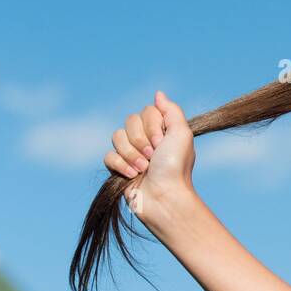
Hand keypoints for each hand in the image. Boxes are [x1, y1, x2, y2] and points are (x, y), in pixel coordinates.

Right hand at [103, 90, 195, 223]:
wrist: (164, 196)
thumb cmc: (175, 167)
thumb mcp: (182, 133)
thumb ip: (171, 111)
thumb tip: (158, 94)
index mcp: (161, 130)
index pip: (146, 111)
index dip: (151, 126)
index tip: (161, 142)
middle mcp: (146, 139)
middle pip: (129, 121)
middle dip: (140, 140)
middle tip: (153, 156)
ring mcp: (132, 153)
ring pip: (116, 137)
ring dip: (131, 154)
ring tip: (144, 168)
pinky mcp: (119, 168)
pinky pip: (108, 155)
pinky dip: (121, 165)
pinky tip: (133, 176)